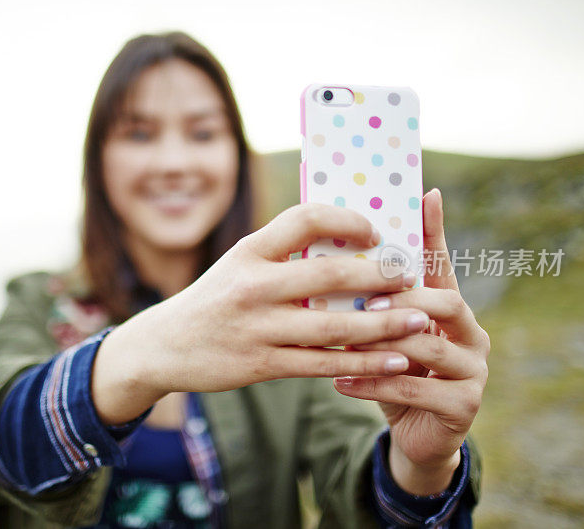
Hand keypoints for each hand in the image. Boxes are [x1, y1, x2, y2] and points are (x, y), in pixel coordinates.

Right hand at [93, 203, 432, 424]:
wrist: (163, 346)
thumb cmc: (212, 300)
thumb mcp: (237, 265)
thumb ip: (281, 254)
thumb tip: (345, 245)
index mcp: (249, 251)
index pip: (305, 219)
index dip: (346, 220)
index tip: (375, 232)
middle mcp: (253, 286)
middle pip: (329, 275)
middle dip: (380, 275)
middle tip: (412, 276)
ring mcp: (257, 328)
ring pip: (334, 327)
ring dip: (383, 324)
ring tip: (419, 321)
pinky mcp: (262, 365)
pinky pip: (322, 365)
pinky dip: (363, 364)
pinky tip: (394, 361)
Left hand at [334, 188, 489, 494]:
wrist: (412, 431)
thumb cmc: (389, 370)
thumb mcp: (378, 333)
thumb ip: (367, 301)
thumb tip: (324, 257)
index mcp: (449, 307)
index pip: (441, 263)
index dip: (435, 230)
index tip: (426, 195)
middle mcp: (470, 331)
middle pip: (447, 300)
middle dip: (404, 299)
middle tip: (366, 301)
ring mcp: (474, 368)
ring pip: (431, 345)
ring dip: (384, 342)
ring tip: (346, 342)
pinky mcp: (464, 404)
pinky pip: (415, 387)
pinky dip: (373, 382)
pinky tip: (340, 380)